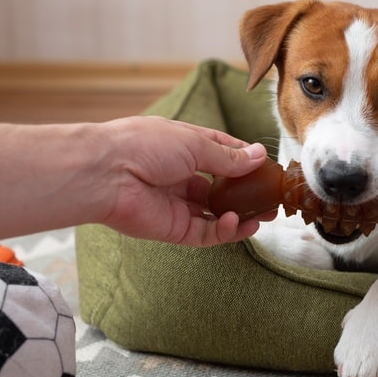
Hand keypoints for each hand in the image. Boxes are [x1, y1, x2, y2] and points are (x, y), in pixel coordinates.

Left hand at [97, 117, 274, 245]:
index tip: (267, 168)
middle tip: (272, 201)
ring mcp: (178, 205)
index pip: (222, 155)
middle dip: (248, 195)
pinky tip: (238, 222)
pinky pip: (206, 233)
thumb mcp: (195, 143)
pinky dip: (224, 230)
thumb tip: (258, 155)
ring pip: (216, 214)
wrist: (106, 173)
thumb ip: (228, 157)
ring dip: (241, 216)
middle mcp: (182, 177)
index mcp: (184, 149)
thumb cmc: (144, 146)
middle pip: (222, 189)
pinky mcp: (173, 229)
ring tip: (264, 216)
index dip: (245, 161)